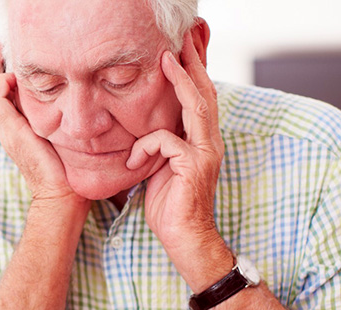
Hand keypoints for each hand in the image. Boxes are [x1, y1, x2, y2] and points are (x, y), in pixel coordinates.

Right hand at [0, 43, 85, 207]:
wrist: (61, 196)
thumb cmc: (69, 173)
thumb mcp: (62, 139)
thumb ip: (59, 121)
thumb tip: (75, 102)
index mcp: (17, 130)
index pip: (1, 95)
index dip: (3, 73)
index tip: (13, 56)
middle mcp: (8, 129)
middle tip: (3, 43)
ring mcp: (7, 130)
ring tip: (5, 50)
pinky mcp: (11, 130)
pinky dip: (1, 82)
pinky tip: (14, 74)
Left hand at [125, 33, 231, 288]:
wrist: (184, 239)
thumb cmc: (170, 206)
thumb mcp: (160, 168)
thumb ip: (158, 145)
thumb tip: (143, 129)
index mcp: (201, 141)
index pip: (200, 99)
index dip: (193, 72)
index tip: (183, 48)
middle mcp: (208, 142)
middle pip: (205, 93)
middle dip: (194, 63)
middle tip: (183, 39)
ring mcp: (205, 153)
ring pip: (195, 106)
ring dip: (180, 81)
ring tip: (167, 60)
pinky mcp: (194, 166)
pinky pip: (166, 141)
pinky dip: (145, 147)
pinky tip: (132, 163)